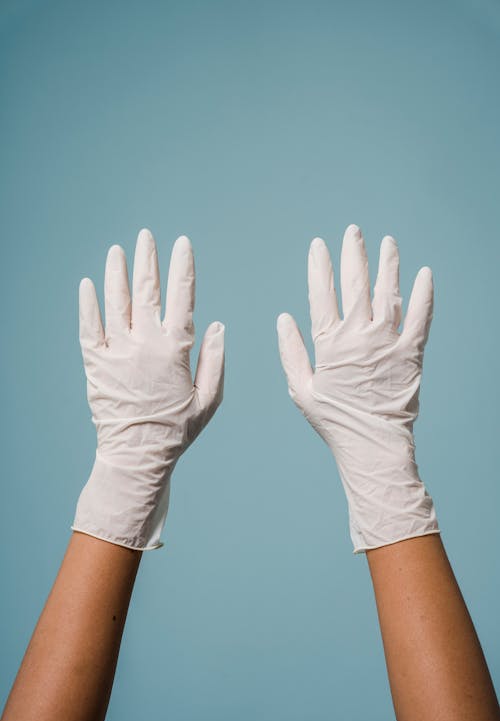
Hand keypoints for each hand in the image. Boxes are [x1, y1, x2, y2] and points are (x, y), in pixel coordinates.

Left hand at [73, 229, 224, 549]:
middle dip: (148, 259)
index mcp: (175, 349)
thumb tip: (217, 325)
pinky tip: (87, 284)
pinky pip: (88, 327)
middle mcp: (144, 343)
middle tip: (146, 236)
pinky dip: (87, 304)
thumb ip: (214, 360)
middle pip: (146, 290)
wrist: (136, 456)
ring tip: (118, 250)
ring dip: (117, 273)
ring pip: (116, 302)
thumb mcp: (209, 400)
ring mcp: (116, 351)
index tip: (182, 244)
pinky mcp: (94, 363)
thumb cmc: (177, 430)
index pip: (182, 297)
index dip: (183, 267)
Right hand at [277, 224, 438, 552]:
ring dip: (387, 265)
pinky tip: (425, 274)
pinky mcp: (412, 352)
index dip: (319, 266)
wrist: (372, 444)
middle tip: (353, 231)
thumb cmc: (334, 421)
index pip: (322, 294)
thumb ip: (291, 351)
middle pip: (355, 284)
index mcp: (330, 343)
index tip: (318, 245)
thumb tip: (283, 319)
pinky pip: (421, 317)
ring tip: (387, 243)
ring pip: (388, 292)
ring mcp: (388, 342)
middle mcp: (359, 335)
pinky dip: (424, 295)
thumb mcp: (301, 389)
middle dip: (353, 254)